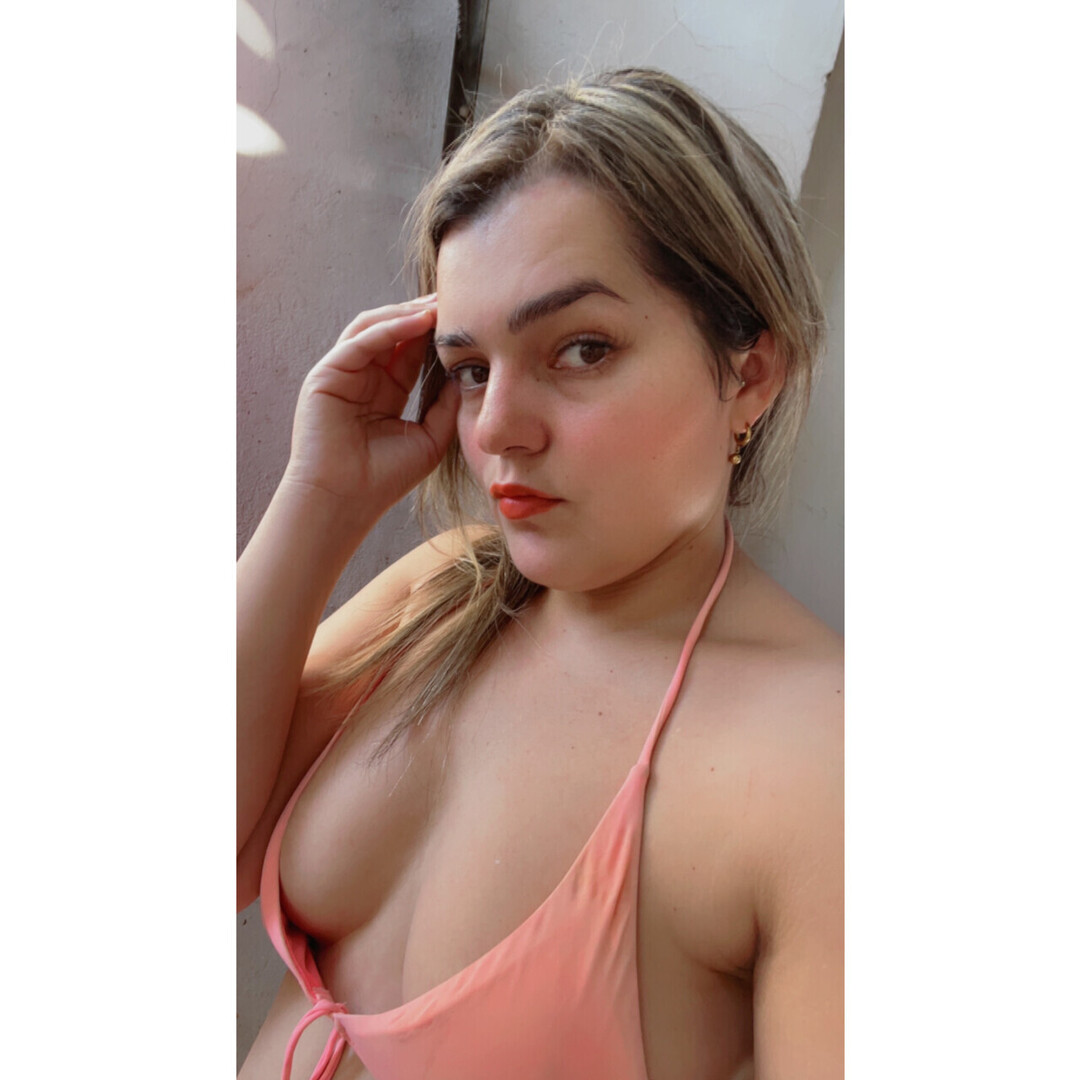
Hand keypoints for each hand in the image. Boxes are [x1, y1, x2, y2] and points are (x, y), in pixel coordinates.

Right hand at [283, 296, 458, 516]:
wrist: (345, 502)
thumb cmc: (384, 478)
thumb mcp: (429, 436)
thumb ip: (446, 403)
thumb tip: (466, 372)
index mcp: (385, 392)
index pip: (412, 351)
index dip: (436, 334)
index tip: (467, 322)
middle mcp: (363, 378)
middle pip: (394, 332)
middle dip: (424, 314)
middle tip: (456, 301)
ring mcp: (342, 374)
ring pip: (374, 328)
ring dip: (407, 313)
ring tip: (440, 305)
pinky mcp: (326, 375)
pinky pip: (360, 341)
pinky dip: (389, 328)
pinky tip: (418, 321)